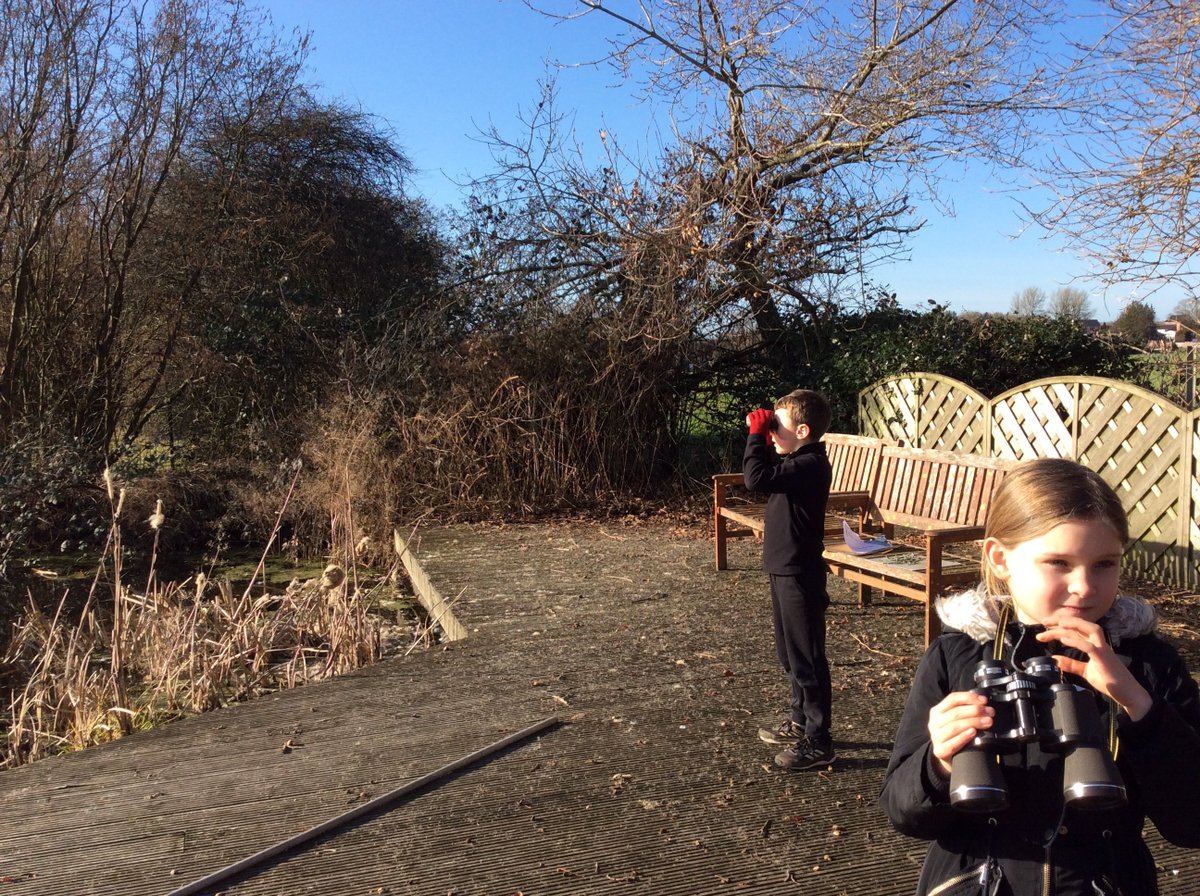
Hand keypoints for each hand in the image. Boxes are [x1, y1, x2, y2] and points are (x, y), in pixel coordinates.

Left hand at [745, 408, 773, 435]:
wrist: (758, 439)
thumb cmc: (764, 436)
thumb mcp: (768, 429)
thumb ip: (769, 427)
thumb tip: (772, 427)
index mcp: (768, 421)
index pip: (768, 412)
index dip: (767, 411)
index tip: (766, 413)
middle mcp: (763, 419)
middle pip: (761, 410)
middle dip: (760, 411)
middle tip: (760, 413)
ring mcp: (757, 420)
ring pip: (756, 411)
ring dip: (756, 412)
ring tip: (755, 414)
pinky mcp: (752, 421)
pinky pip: (750, 415)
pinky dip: (750, 414)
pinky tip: (751, 416)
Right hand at [927, 690, 993, 778]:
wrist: (948, 756)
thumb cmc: (955, 734)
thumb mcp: (955, 719)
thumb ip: (965, 710)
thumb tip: (983, 703)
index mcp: (937, 711)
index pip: (952, 699)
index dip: (969, 698)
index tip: (984, 701)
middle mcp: (934, 722)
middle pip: (955, 713)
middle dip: (975, 711)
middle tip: (990, 713)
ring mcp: (935, 737)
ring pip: (954, 726)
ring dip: (973, 722)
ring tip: (987, 722)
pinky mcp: (939, 751)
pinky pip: (952, 744)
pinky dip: (963, 737)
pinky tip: (973, 733)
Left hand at [1036, 612, 1152, 720]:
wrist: (1129, 694)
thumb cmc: (1109, 681)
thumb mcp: (1085, 671)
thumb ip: (1071, 664)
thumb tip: (1054, 660)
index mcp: (1094, 644)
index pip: (1075, 629)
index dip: (1060, 625)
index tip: (1044, 625)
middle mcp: (1099, 643)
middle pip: (1080, 625)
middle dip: (1061, 621)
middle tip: (1043, 621)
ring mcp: (1103, 650)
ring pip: (1089, 629)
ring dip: (1073, 624)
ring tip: (1057, 623)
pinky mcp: (1104, 659)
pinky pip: (1090, 646)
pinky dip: (1077, 641)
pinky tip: (1064, 640)